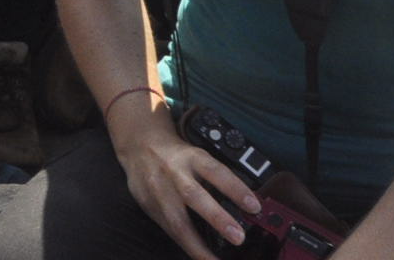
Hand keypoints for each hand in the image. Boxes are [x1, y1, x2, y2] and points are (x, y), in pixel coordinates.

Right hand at [115, 131, 261, 259]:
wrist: (138, 145)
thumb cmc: (176, 155)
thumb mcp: (197, 156)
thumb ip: (215, 178)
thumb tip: (246, 205)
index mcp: (191, 157)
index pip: (216, 172)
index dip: (235, 189)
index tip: (254, 207)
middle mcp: (174, 173)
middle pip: (194, 195)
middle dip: (216, 218)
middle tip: (238, 237)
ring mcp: (158, 191)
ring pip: (176, 219)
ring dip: (198, 245)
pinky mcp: (148, 206)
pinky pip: (168, 229)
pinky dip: (186, 245)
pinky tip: (199, 256)